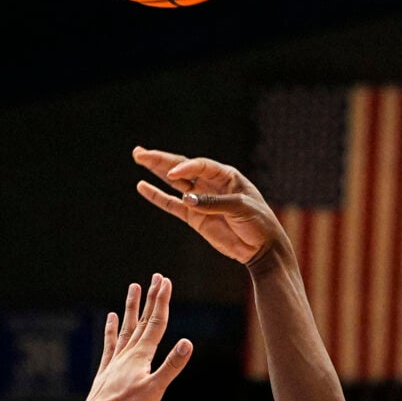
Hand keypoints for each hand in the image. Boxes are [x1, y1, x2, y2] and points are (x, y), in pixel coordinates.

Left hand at [76, 274, 192, 400]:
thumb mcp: (155, 388)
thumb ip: (171, 365)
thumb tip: (188, 343)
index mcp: (142, 354)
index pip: (156, 322)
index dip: (162, 301)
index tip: (166, 281)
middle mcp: (129, 352)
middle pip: (144, 320)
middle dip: (152, 298)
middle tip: (157, 277)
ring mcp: (116, 359)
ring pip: (127, 326)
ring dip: (132, 307)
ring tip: (134, 287)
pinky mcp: (107, 369)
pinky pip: (111, 343)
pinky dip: (111, 329)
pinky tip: (111, 317)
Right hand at [132, 148, 290, 265]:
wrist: (262, 248)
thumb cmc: (258, 223)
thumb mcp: (241, 209)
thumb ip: (213, 203)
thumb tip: (186, 198)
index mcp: (226, 176)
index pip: (201, 166)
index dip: (185, 168)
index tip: (172, 174)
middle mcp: (210, 184)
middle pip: (182, 168)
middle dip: (160, 160)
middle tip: (139, 152)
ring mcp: (200, 200)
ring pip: (174, 182)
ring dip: (156, 171)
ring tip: (139, 157)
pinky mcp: (194, 217)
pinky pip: (172, 205)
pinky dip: (157, 196)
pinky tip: (142, 187)